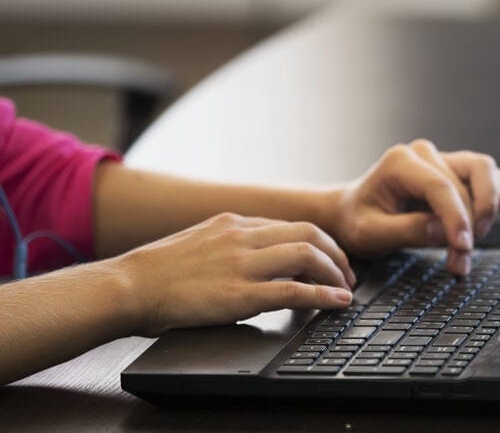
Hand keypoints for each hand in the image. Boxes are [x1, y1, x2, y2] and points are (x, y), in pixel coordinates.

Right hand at [112, 213, 355, 335]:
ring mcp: (243, 264)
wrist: (129, 285)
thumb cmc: (159, 271)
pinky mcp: (240, 294)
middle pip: (308, 234)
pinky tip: (338, 301)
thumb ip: (233, 243)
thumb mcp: (201, 240)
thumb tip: (260, 256)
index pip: (292, 225)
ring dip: (335, 272)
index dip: (319, 242)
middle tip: (347, 273)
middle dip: (336, 253)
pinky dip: (323, 295)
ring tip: (346, 287)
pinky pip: (294, 291)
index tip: (330, 257)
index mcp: (234, 222)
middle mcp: (243, 236)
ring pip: (307, 256)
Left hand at [332, 140, 499, 274]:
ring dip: (488, 209)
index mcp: (399, 163)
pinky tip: (478, 228)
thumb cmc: (359, 221)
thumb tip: (442, 231)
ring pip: (486, 171)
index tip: (462, 246)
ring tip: (472, 242)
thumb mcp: (371, 233)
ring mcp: (443, 159)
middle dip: (468, 227)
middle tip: (459, 260)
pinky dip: (493, 203)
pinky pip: (490, 178)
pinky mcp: (457, 170)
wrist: (354, 213)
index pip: (440, 186)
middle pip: (465, 185)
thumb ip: (406, 231)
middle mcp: (423, 154)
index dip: (456, 218)